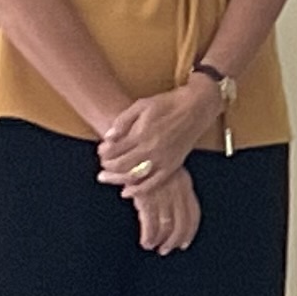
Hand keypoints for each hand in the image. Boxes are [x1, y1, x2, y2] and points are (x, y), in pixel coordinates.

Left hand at [97, 86, 211, 192]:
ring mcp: (162, 159)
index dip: (103, 153)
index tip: (101, 151)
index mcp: (141, 133)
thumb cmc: (168, 103)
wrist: (196, 108)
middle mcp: (151, 149)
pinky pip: (153, 183)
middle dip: (107, 168)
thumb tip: (108, 137)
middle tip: (102, 167)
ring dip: (117, 179)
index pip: (114, 150)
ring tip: (107, 178)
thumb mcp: (141, 105)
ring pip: (134, 177)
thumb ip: (122, 121)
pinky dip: (138, 190)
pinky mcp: (172, 165)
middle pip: (121, 166)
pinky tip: (127, 192)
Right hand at [130, 163, 202, 254]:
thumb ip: (172, 190)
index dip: (190, 231)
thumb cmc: (146, 158)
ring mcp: (163, 194)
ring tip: (154, 246)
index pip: (193, 213)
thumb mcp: (166, 172)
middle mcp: (177, 190)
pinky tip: (146, 242)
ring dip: (162, 240)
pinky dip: (149, 236)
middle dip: (175, 240)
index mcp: (184, 184)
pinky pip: (151, 224)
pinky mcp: (147, 198)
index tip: (185, 242)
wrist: (131, 145)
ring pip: (168, 226)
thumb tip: (170, 213)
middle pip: (182, 223)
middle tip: (168, 249)